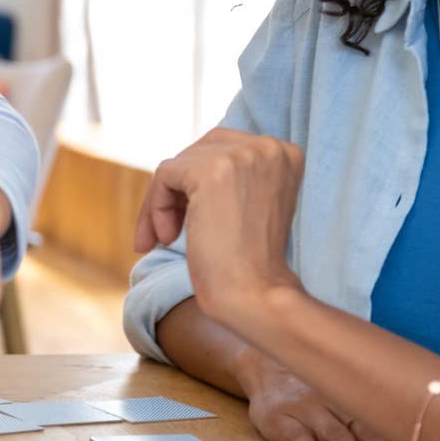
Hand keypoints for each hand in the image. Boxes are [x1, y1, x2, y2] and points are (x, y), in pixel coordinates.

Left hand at [134, 128, 304, 326]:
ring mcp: (242, 155)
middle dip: (175, 191)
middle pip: (198, 152)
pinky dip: (155, 207)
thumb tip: (178, 165)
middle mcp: (268, 146)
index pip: (222, 149)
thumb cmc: (249, 262)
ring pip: (177, 165)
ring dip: (161, 204)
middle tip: (164, 230)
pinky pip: (163, 176)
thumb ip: (229, 178)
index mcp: (284, 153)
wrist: (257, 293)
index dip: (195, 184)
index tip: (184, 219)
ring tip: (163, 239)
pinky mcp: (211, 170)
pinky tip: (166, 238)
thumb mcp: (249, 204)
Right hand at [234, 346, 439, 440]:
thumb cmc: (319, 393)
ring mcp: (306, 409)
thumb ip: (384, 435)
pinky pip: (293, 435)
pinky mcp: (276, 417)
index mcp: (361, 403)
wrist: (267, 363)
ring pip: (333, 434)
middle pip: (367, 433)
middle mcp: (337, 405)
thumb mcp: (351, 403)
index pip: (391, 429)